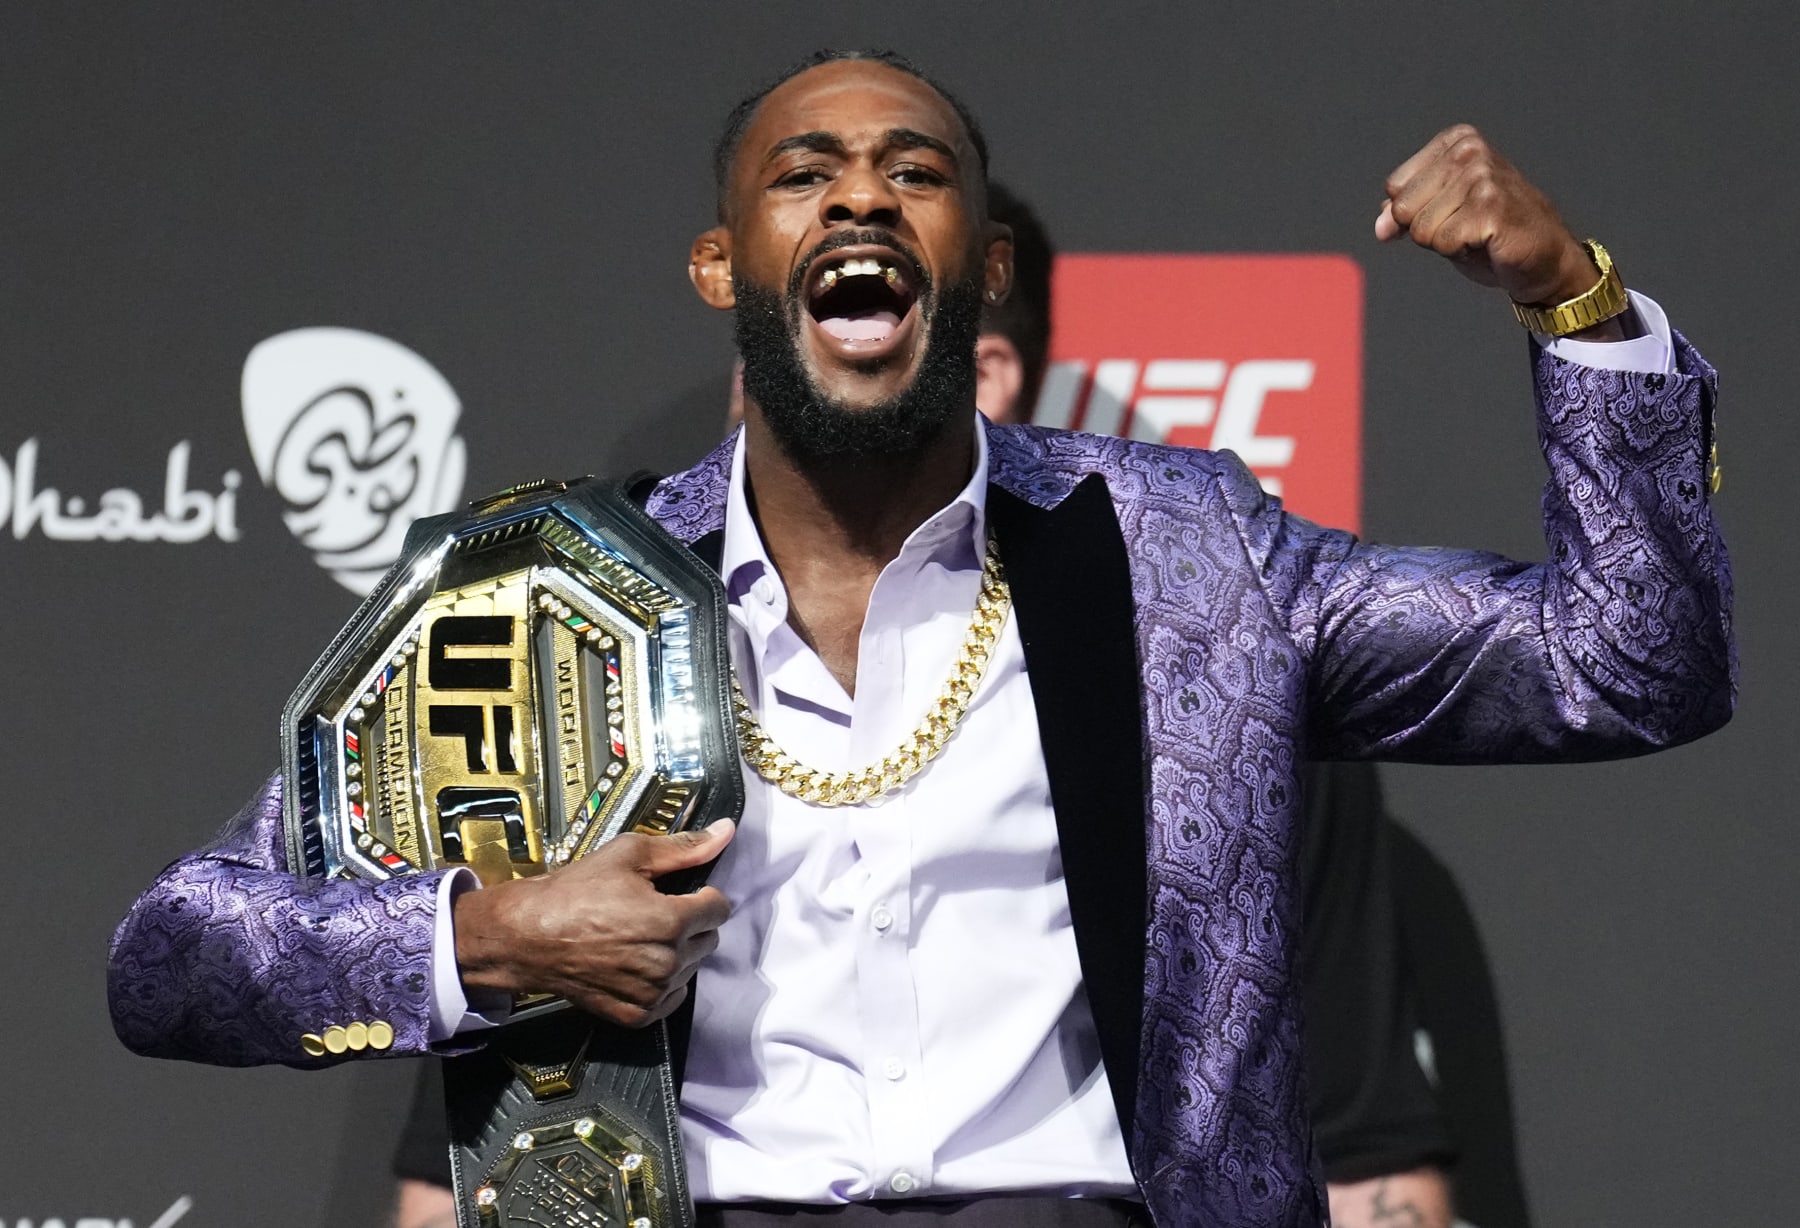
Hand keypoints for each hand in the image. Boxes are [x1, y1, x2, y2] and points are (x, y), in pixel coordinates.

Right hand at [452, 820, 734, 1027]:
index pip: (720, 909)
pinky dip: (662, 982)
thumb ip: (684, 846)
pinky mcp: (638, 1014)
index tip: (682, 892)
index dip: (703, 895)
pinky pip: (672, 997)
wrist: (527, 936)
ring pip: (691, 967)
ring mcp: (652, 992)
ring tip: (639, 936)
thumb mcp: (628, 855)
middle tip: (654, 911)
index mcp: (671, 921)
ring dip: (677, 952)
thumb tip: (725, 831)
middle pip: (709, 939)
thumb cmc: (573, 894)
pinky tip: (635, 963)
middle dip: (691, 923)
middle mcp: (667, 962)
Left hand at [1376, 124, 1596, 307]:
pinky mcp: (1490, 207)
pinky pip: (1442, 243)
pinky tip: (1487, 243)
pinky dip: (1460, 253)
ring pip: (1421, 229)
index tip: (1449, 213)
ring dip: (1446, 243)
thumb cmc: (1491, 235)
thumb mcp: (1441, 215)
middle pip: (1404, 209)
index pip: (1395, 188)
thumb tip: (1380, 226)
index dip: (1413, 214)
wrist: (1542, 258)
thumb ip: (1405, 212)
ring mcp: (1482, 176)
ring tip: (1478, 234)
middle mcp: (1470, 151)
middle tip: (1466, 228)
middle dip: (1428, 230)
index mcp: (1456, 142)